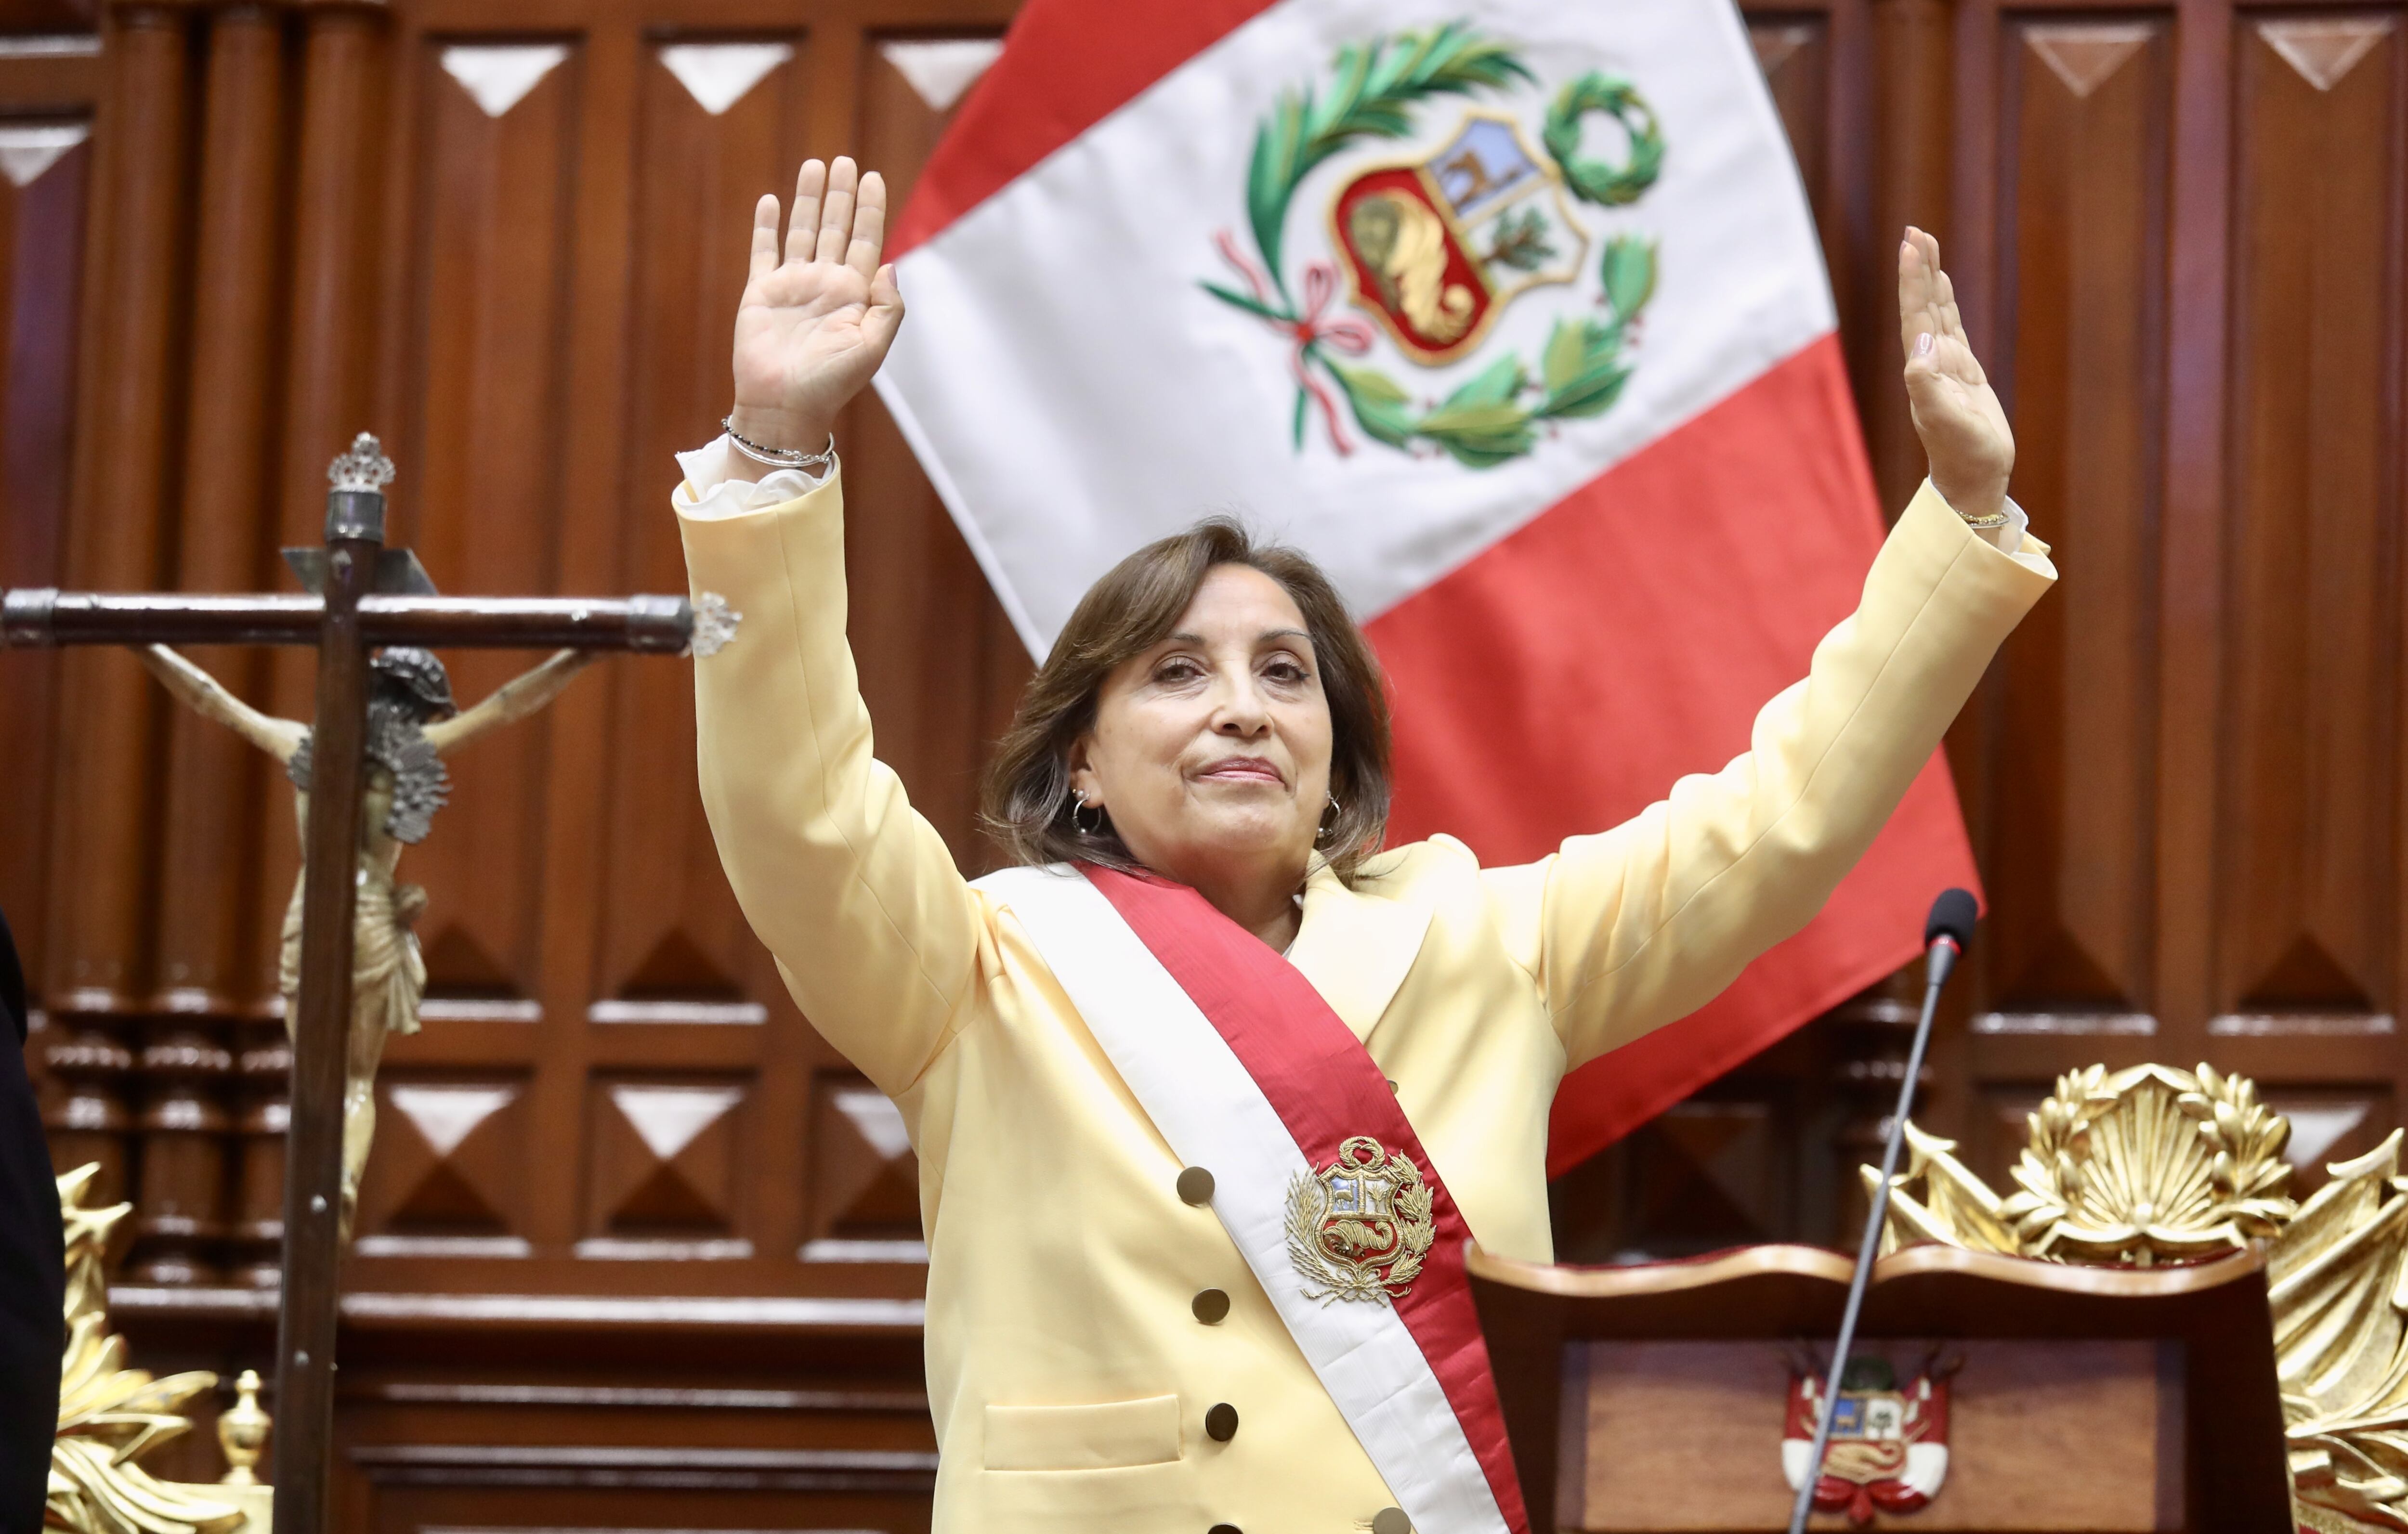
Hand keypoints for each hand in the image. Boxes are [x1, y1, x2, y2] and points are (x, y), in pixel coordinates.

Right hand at [727, 156, 904, 470]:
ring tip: (814, 166)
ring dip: (809, 199)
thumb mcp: (871, 348)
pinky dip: (766, 226)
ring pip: (803, 230)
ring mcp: (793, 285)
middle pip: (836, 227)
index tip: (874, 177)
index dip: (870, 209)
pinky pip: (764, 251)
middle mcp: (825, 284)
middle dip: (841, 194)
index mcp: (854, 295)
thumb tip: (891, 264)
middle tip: (844, 160)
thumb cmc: (830, 384)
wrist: (784, 406)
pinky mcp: (761, 292)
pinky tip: (771, 200)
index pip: (866, 240)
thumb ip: (888, 308)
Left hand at [1898, 227, 2012, 522]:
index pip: (1915, 315)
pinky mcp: (1964, 371)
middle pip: (1922, 305)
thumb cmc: (1962, 455)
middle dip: (1919, 268)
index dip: (1913, 281)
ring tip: (1924, 244)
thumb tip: (1920, 349)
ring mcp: (1946, 364)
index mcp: (1923, 369)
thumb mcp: (1945, 422)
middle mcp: (1929, 362)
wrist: (1973, 477)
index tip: (1911, 246)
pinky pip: (1953, 327)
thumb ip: (1928, 387)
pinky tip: (1942, 285)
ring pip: (1936, 310)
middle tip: (1915, 231)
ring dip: (1930, 279)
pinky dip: (1946, 302)